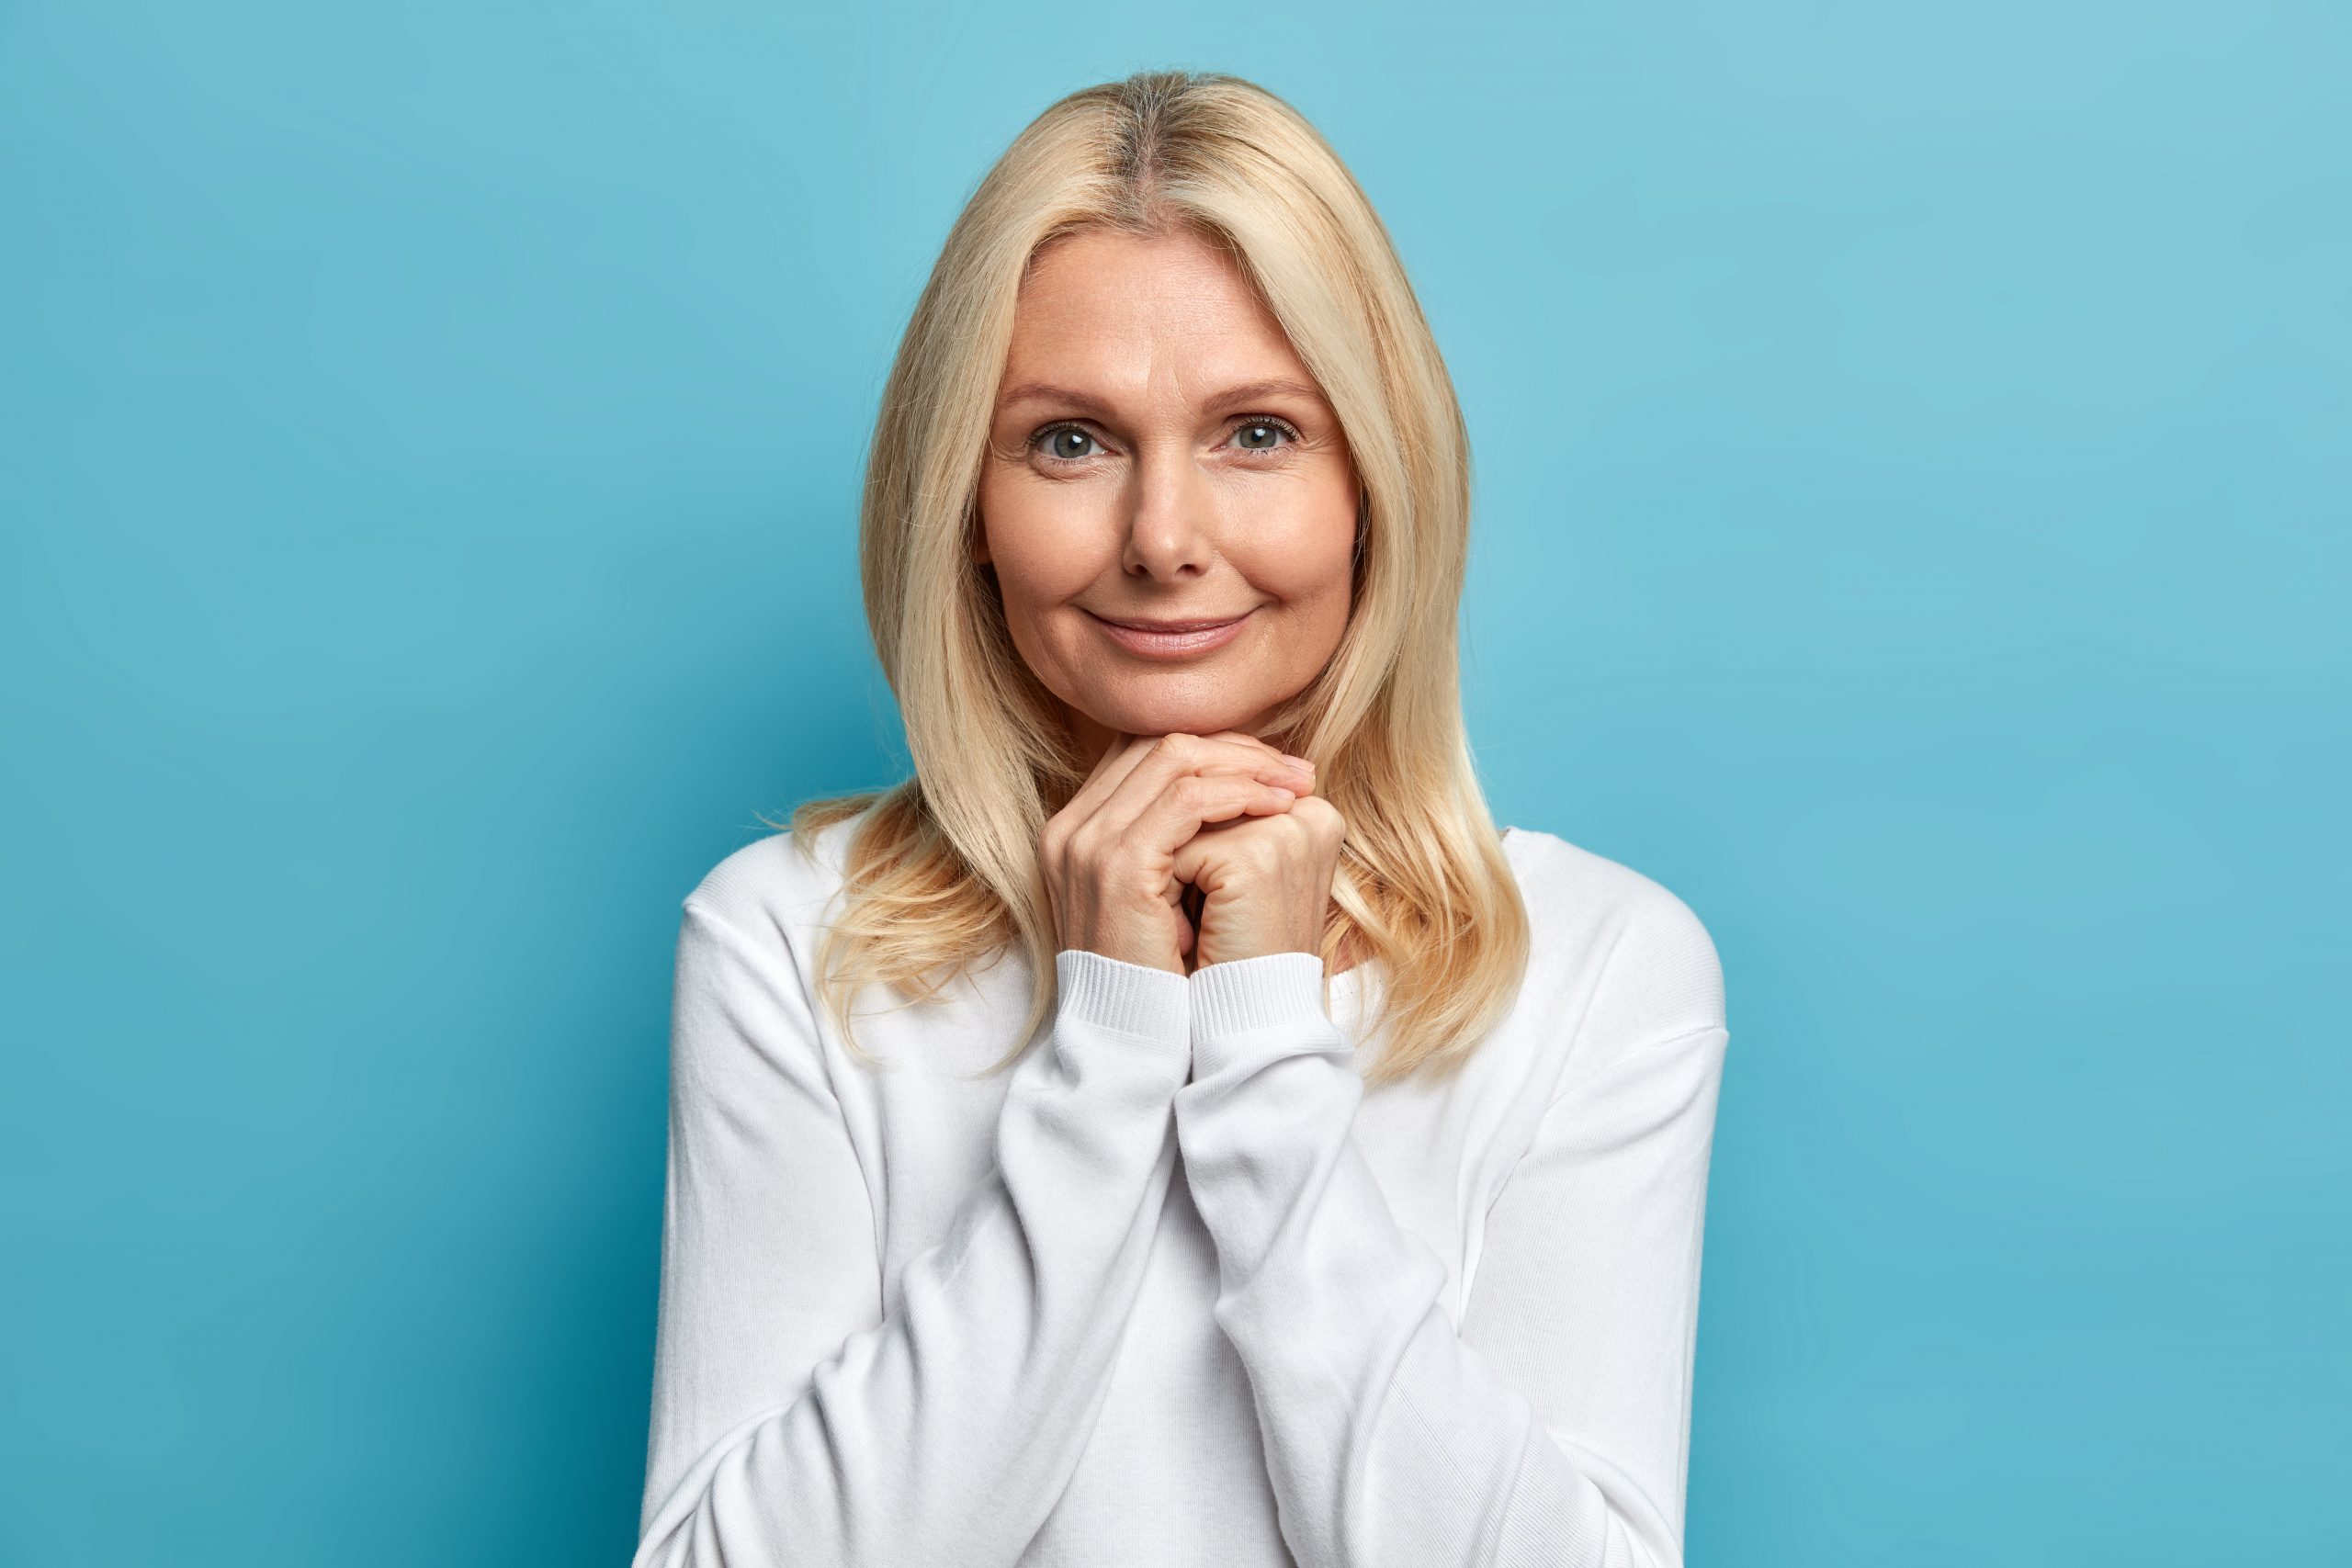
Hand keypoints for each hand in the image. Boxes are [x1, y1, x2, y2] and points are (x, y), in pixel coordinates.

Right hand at [1040, 731, 1318, 974]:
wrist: (1135, 1040)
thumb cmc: (1163, 975)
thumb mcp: (1166, 897)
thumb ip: (1182, 844)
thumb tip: (1250, 790)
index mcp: (1078, 831)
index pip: (1147, 752)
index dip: (1216, 749)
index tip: (1274, 767)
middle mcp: (1071, 828)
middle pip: (1159, 744)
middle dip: (1237, 749)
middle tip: (1296, 770)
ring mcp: (1088, 844)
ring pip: (1173, 758)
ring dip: (1245, 766)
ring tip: (1296, 787)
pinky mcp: (1118, 866)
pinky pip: (1185, 800)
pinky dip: (1238, 794)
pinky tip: (1278, 808)